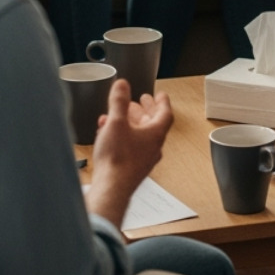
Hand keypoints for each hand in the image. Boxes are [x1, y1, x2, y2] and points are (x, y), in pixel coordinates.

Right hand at [86, 79, 172, 229]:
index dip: (162, 101)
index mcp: (155, 134)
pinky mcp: (132, 168)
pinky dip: (123, 136)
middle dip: (145, 111)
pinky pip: (131, 147)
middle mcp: (153, 147)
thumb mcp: (116, 122)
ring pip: (140, 136)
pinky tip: (108, 134)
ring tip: (120, 116)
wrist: (111, 188)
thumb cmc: (118, 159)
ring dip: (131, 123)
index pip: (165, 113)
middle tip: (141, 102)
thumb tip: (123, 85)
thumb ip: (119, 102)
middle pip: (153, 124)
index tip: (160, 94)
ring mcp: (143, 159)